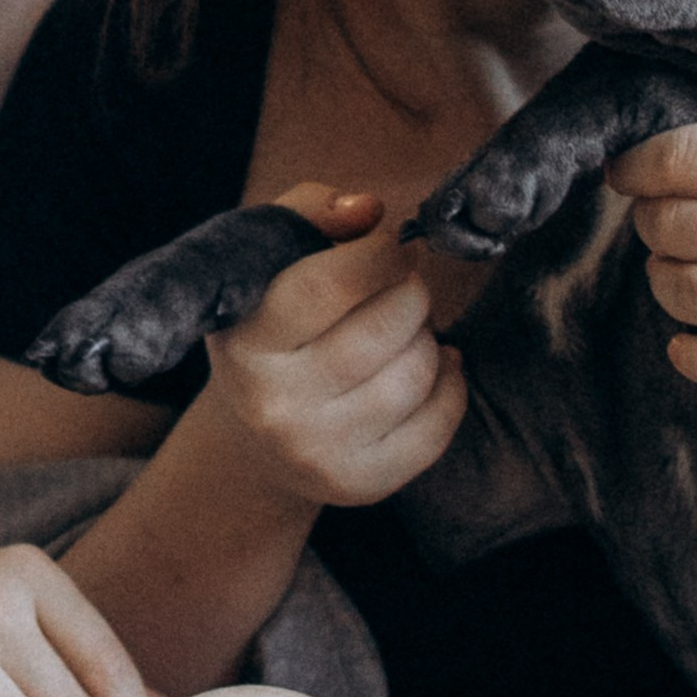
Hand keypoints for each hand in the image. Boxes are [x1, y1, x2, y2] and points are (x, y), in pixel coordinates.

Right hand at [199, 184, 466, 511]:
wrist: (253, 434)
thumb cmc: (272, 324)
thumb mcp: (268, 260)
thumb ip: (313, 212)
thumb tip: (371, 210)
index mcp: (245, 338)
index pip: (328, 284)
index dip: (381, 254)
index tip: (396, 244)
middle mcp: (272, 403)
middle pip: (384, 329)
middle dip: (412, 293)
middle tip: (405, 286)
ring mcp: (314, 451)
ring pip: (415, 375)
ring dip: (429, 339)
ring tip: (409, 329)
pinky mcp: (356, 485)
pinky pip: (437, 427)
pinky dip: (451, 386)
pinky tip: (436, 367)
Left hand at [611, 89, 696, 406]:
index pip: (680, 158)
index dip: (637, 166)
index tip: (625, 175)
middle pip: (669, 224)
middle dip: (651, 222)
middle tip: (662, 223)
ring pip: (681, 292)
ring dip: (663, 281)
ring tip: (681, 273)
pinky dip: (687, 351)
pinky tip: (691, 338)